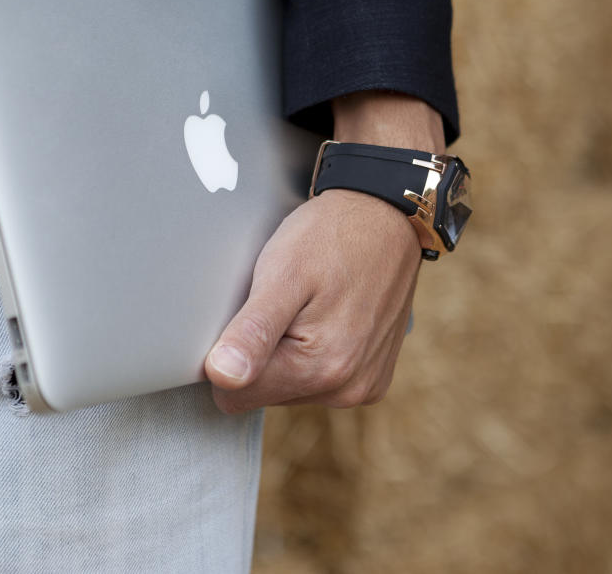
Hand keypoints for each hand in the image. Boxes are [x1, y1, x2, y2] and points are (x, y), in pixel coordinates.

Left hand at [203, 91, 444, 412]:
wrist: (388, 216)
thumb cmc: (332, 236)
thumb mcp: (283, 273)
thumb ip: (253, 331)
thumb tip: (223, 378)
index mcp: (318, 368)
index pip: (234, 395)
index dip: (229, 355)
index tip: (250, 315)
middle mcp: (345, 389)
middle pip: (264, 394)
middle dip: (262, 353)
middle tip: (281, 303)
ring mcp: (363, 386)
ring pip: (291, 389)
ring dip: (288, 351)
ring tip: (305, 304)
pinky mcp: (373, 378)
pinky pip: (322, 381)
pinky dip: (316, 352)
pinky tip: (327, 314)